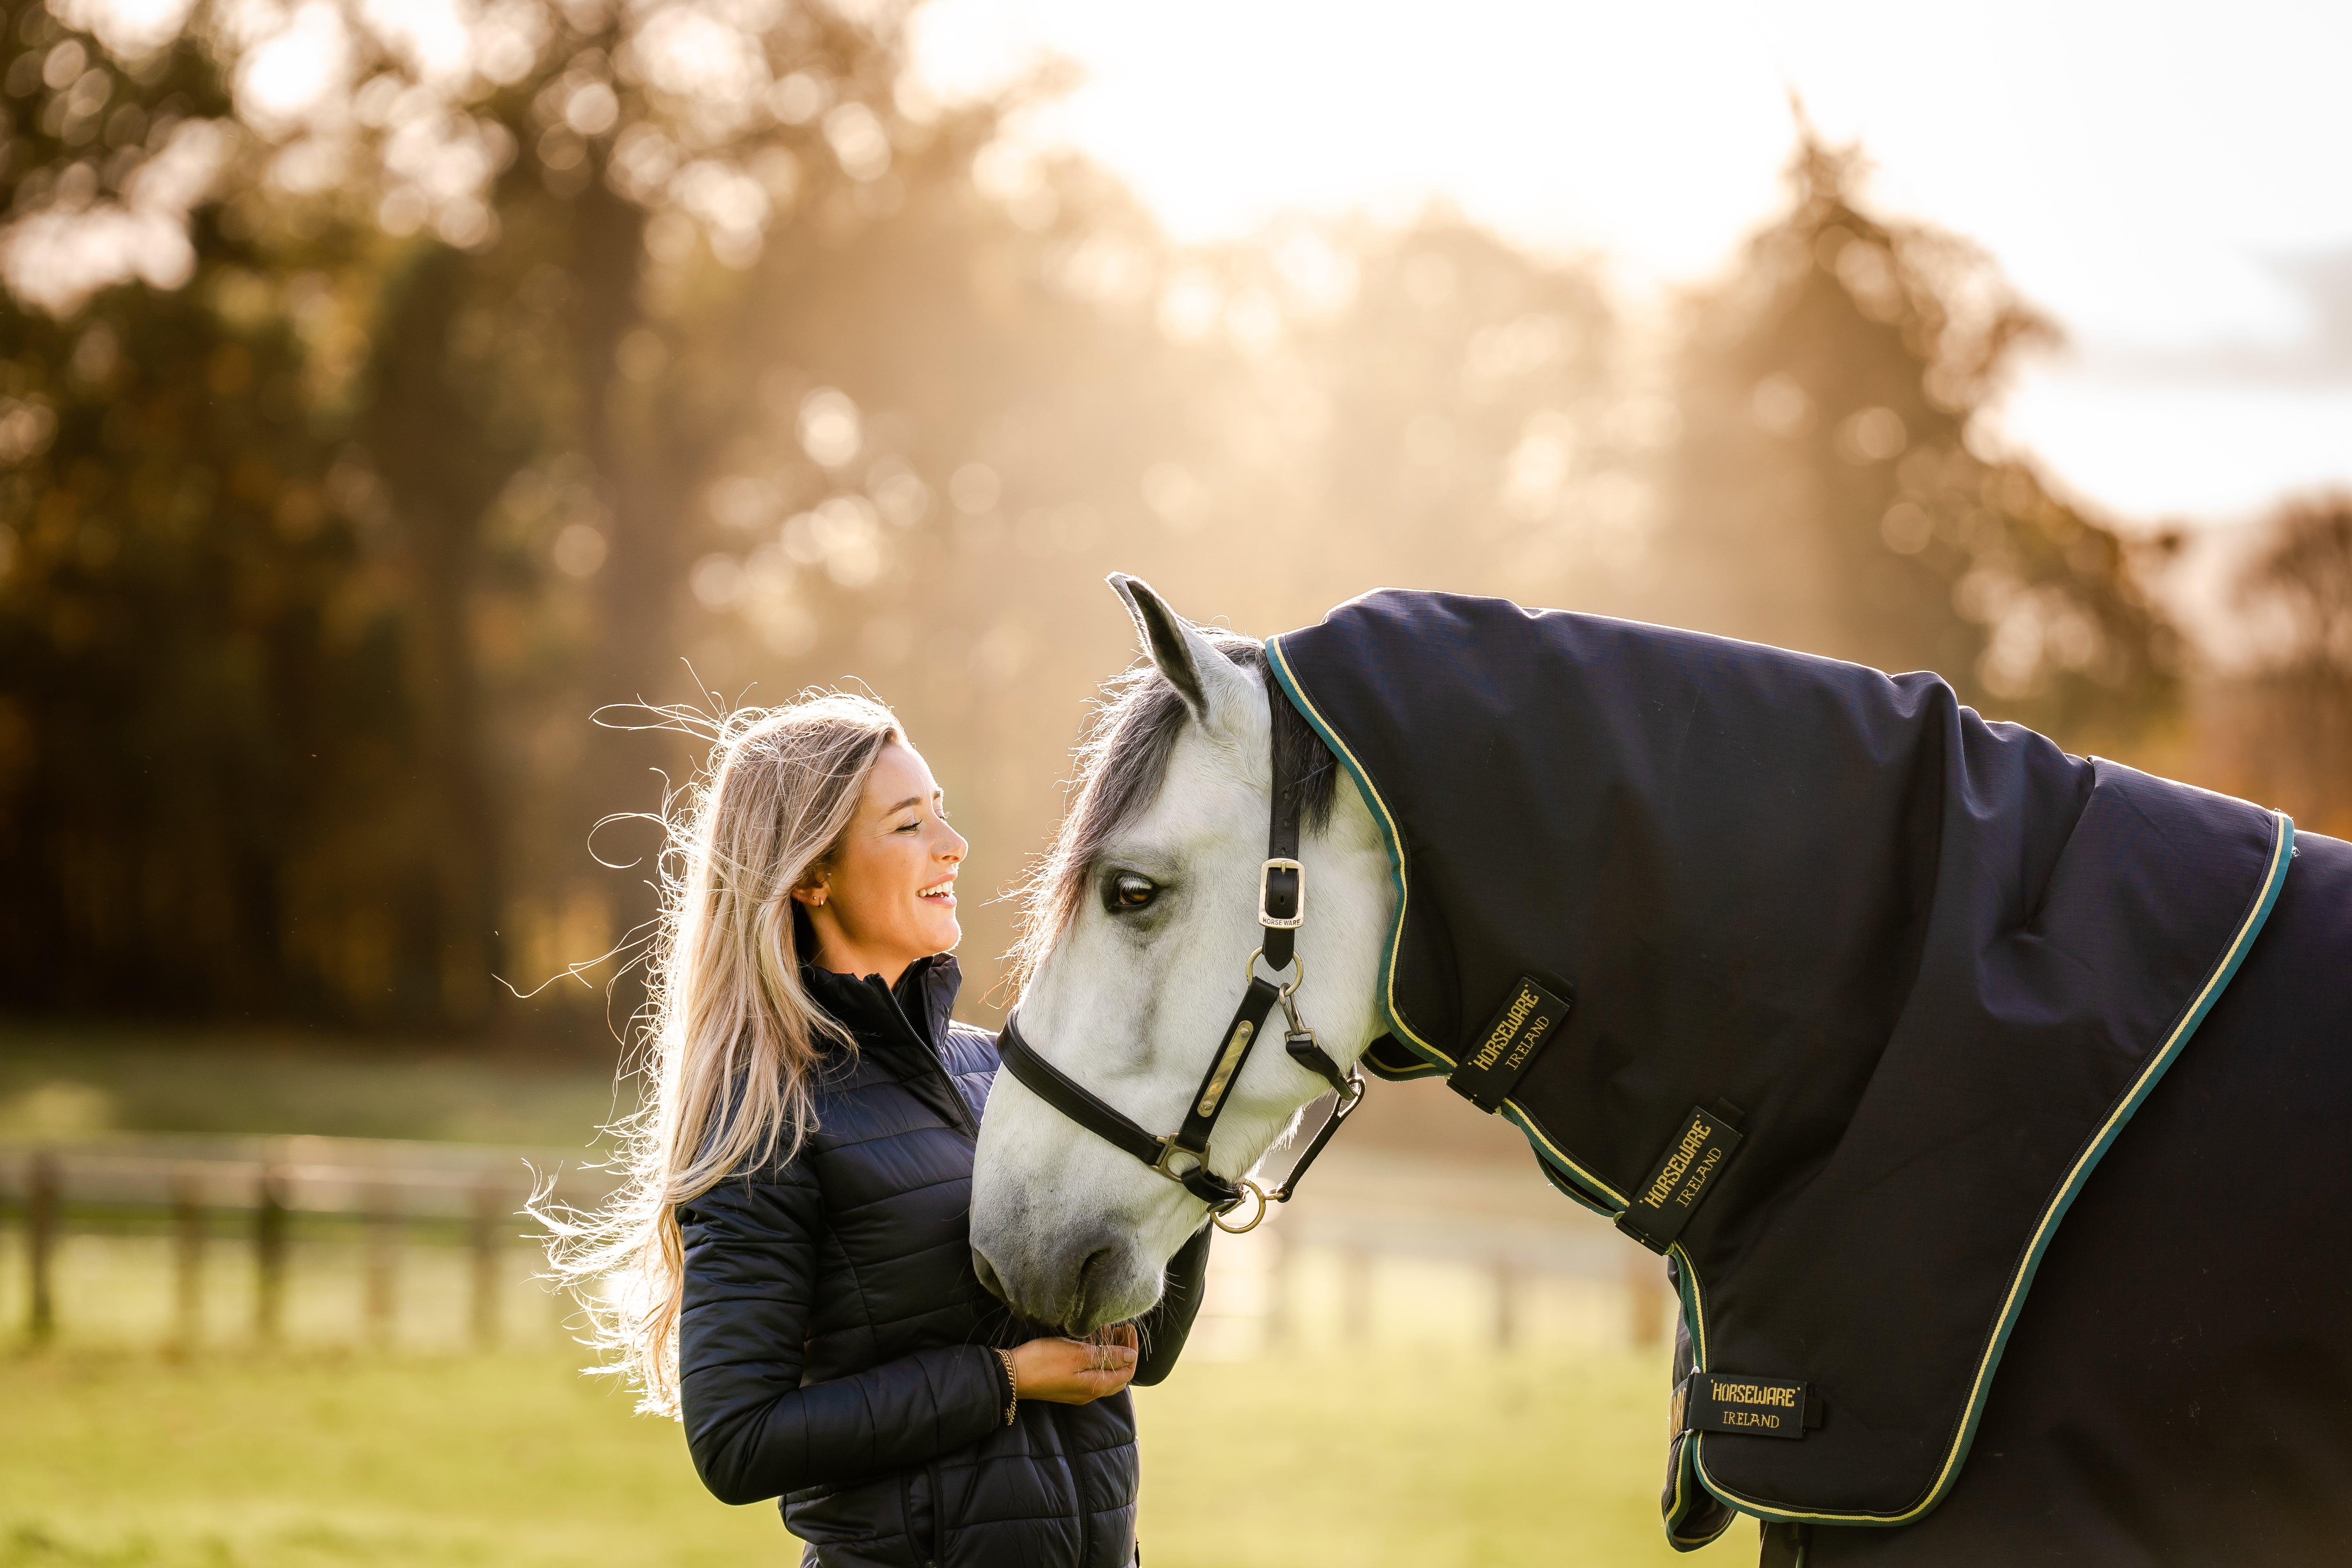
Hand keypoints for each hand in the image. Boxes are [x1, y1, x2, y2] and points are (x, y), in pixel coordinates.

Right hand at [1009, 1325, 1138, 1404]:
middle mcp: (1089, 1393)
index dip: (1132, 1350)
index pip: (1127, 1371)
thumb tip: (1131, 1356)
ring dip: (1109, 1353)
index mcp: (1096, 1386)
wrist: (1013, 1375)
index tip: (1129, 1329)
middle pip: (1117, 1374)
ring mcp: (1077, 1391)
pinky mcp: (1066, 1385)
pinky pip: (1089, 1372)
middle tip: (1121, 1330)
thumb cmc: (1044, 1362)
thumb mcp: (1078, 1354)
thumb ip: (1107, 1356)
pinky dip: (1095, 1357)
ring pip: (1103, 1372)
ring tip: (1108, 1331)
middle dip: (1123, 1351)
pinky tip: (1089, 1342)